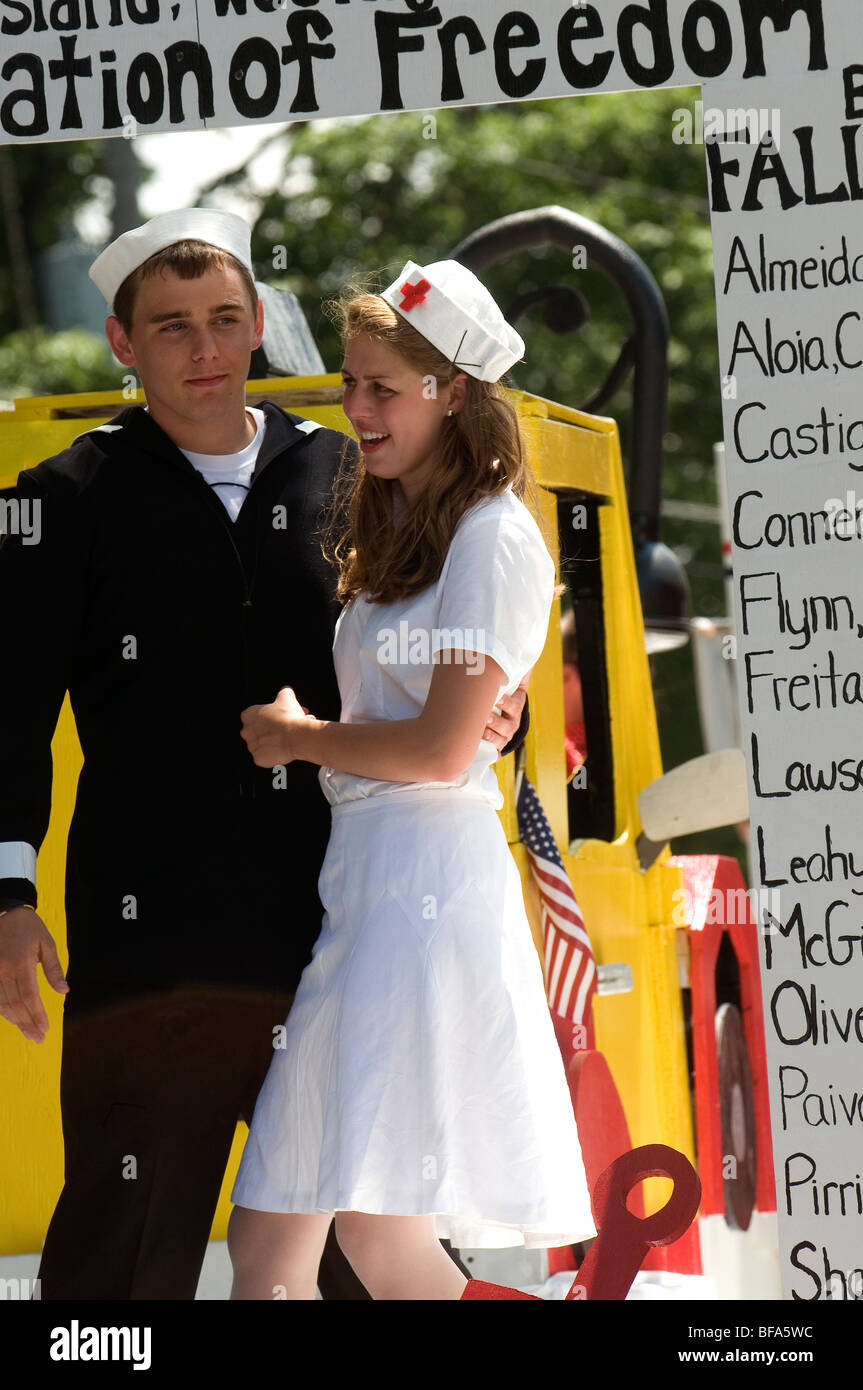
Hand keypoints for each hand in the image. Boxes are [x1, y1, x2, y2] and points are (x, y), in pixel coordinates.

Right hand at [0, 908, 67, 1041]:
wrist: (4, 911)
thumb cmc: (29, 927)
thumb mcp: (46, 944)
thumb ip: (54, 969)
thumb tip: (64, 991)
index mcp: (22, 964)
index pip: (29, 997)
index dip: (36, 1016)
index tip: (45, 1028)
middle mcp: (4, 971)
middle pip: (15, 1005)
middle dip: (27, 1024)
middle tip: (38, 1037)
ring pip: (2, 1004)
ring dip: (15, 1021)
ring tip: (28, 1032)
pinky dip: (3, 1010)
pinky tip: (12, 1018)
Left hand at [241, 687, 311, 767]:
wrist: (296, 736)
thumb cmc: (289, 717)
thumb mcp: (287, 698)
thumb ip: (284, 693)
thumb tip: (286, 691)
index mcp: (248, 715)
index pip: (254, 716)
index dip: (269, 716)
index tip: (279, 717)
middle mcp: (247, 731)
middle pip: (258, 731)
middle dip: (271, 730)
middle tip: (286, 727)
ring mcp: (252, 746)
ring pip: (263, 745)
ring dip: (274, 742)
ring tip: (289, 738)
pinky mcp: (259, 759)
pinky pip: (266, 758)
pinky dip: (275, 755)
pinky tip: (284, 749)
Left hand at [483, 669, 529, 752]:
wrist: (503, 721)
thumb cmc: (502, 698)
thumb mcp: (510, 686)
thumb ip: (517, 673)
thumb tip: (524, 657)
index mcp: (516, 707)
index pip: (514, 705)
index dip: (506, 703)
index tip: (496, 698)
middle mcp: (512, 723)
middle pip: (507, 724)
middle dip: (495, 721)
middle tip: (483, 717)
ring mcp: (505, 737)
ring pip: (500, 739)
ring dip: (489, 734)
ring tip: (477, 730)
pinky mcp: (497, 748)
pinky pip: (495, 751)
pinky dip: (487, 748)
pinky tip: (478, 744)